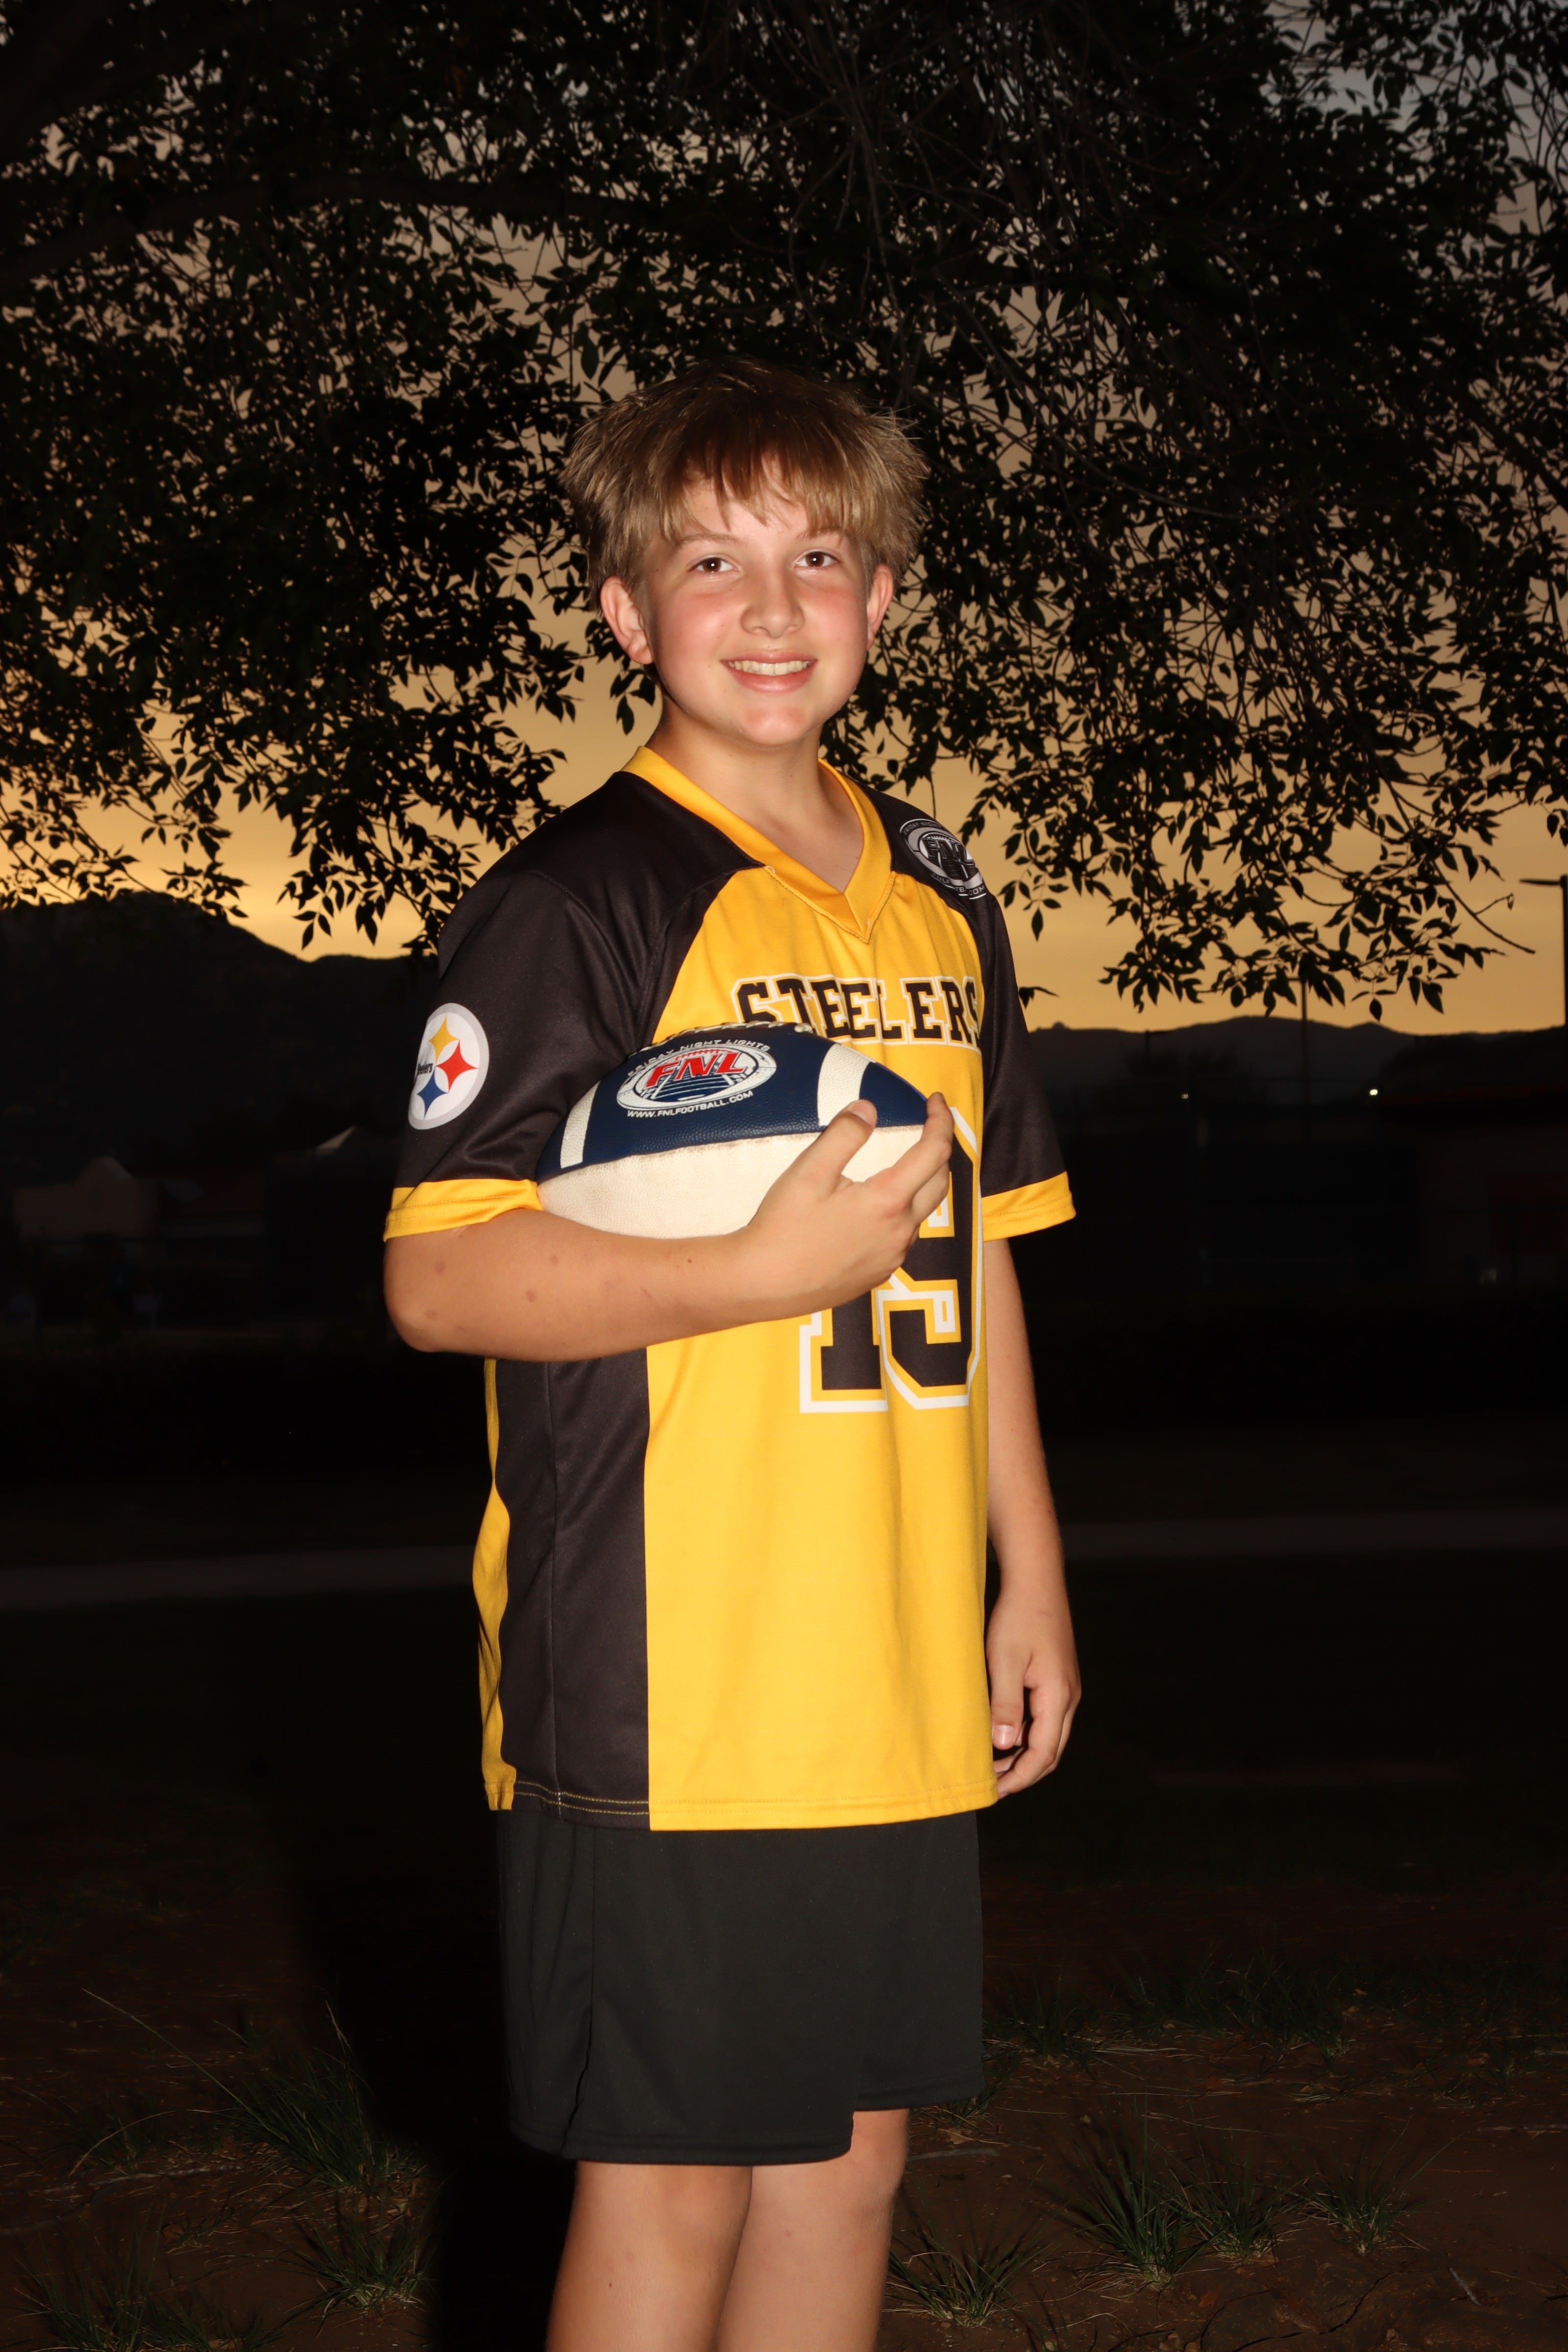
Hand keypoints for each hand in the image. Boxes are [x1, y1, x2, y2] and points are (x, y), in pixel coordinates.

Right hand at [730, 1093, 953, 1320]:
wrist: (764, 1284)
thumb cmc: (783, 1227)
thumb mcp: (809, 1170)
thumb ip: (844, 1134)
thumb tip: (868, 1109)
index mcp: (888, 1201)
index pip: (935, 1152)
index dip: (941, 1121)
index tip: (935, 1101)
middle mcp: (900, 1232)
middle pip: (939, 1182)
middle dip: (940, 1150)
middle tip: (928, 1127)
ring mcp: (892, 1256)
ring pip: (922, 1212)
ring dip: (921, 1183)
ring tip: (903, 1164)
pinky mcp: (879, 1273)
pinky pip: (903, 1236)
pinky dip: (902, 1212)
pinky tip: (877, 1207)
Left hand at [986, 1586, 1079, 1794]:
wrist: (1036, 1582)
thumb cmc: (1018, 1617)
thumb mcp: (1004, 1661)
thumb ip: (1005, 1705)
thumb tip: (1004, 1745)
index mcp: (1058, 1697)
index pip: (1043, 1754)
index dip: (1019, 1777)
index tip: (993, 1790)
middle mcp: (1069, 1697)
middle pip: (1051, 1752)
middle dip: (1023, 1773)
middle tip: (990, 1785)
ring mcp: (1066, 1689)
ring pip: (1049, 1737)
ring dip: (1024, 1755)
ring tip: (991, 1765)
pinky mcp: (1058, 1680)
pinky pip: (1046, 1719)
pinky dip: (1026, 1735)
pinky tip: (1003, 1735)